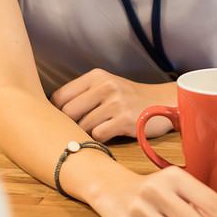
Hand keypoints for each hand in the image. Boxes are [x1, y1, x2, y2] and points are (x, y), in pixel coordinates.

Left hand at [51, 69, 172, 140]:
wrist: (163, 102)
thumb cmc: (129, 98)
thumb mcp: (106, 86)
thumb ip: (83, 94)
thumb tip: (52, 113)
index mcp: (95, 76)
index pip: (60, 96)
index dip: (56, 112)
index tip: (60, 121)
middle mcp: (104, 86)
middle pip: (68, 112)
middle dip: (70, 125)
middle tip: (76, 131)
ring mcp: (115, 102)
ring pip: (83, 126)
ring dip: (87, 133)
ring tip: (97, 131)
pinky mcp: (125, 119)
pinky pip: (99, 135)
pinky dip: (100, 139)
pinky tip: (109, 134)